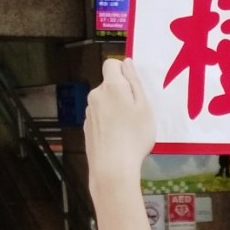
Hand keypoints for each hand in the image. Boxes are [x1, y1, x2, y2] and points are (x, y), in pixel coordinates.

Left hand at [85, 58, 156, 189]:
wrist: (112, 167)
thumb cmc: (134, 136)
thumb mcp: (144, 107)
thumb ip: (134, 82)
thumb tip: (126, 62)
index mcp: (111, 87)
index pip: (111, 64)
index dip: (123, 71)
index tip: (134, 88)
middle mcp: (95, 96)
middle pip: (108, 85)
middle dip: (121, 93)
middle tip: (136, 112)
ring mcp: (88, 113)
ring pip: (103, 102)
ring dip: (114, 108)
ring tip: (127, 129)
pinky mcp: (86, 128)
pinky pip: (99, 118)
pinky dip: (107, 123)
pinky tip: (117, 139)